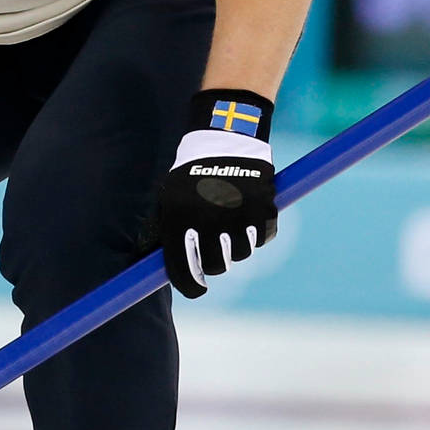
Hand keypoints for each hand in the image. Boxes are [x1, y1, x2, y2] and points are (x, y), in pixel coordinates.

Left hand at [158, 89, 276, 297]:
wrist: (225, 138)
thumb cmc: (192, 174)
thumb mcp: (171, 200)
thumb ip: (170, 234)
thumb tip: (167, 272)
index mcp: (179, 218)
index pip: (183, 268)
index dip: (190, 286)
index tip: (197, 290)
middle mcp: (207, 220)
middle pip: (216, 266)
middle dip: (216, 263)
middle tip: (216, 250)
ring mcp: (237, 215)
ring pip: (240, 254)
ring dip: (237, 245)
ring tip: (231, 222)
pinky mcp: (262, 209)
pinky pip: (262, 238)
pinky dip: (258, 231)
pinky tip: (249, 214)